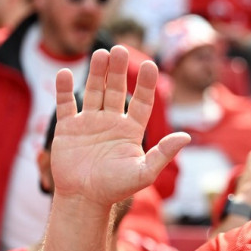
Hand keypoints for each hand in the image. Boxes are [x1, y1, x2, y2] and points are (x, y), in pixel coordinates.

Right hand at [51, 46, 189, 210]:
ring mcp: (89, 123)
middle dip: (119, 71)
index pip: (143, 101)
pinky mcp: (68, 128)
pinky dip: (64, 90)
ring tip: (101, 53)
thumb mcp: (143, 172)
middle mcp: (112, 122)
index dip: (147, 84)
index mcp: (131, 130)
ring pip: (94, 91)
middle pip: (117, 90)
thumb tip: (186, 137)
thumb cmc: (115, 188)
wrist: (83, 200)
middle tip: (120, 50)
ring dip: (97, 73)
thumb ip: (163, 154)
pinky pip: (65, 105)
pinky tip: (65, 74)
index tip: (151, 66)